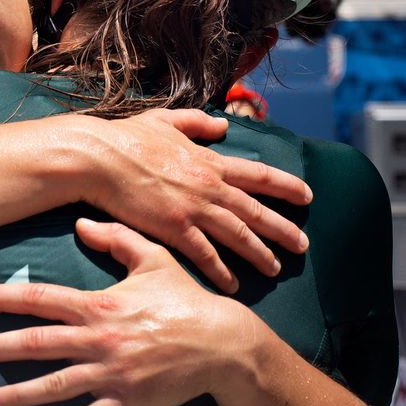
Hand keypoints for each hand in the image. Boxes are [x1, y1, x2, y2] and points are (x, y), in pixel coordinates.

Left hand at [0, 219, 257, 405]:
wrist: (224, 345)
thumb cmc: (186, 299)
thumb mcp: (153, 259)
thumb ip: (116, 238)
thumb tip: (81, 223)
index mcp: (99, 304)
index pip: (41, 300)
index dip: (5, 299)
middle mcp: (99, 339)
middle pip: (36, 344)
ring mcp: (111, 373)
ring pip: (54, 385)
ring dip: (17, 394)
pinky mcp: (126, 401)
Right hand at [68, 109, 309, 292]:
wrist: (98, 158)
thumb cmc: (125, 137)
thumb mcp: (164, 121)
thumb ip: (195, 123)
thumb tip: (220, 125)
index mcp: (209, 160)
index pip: (259, 175)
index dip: (286, 186)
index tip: (307, 196)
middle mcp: (209, 186)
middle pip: (257, 212)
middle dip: (284, 230)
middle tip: (303, 245)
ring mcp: (194, 209)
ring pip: (238, 236)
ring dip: (260, 254)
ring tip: (275, 268)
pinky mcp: (174, 228)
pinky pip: (205, 255)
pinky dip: (222, 271)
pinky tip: (232, 285)